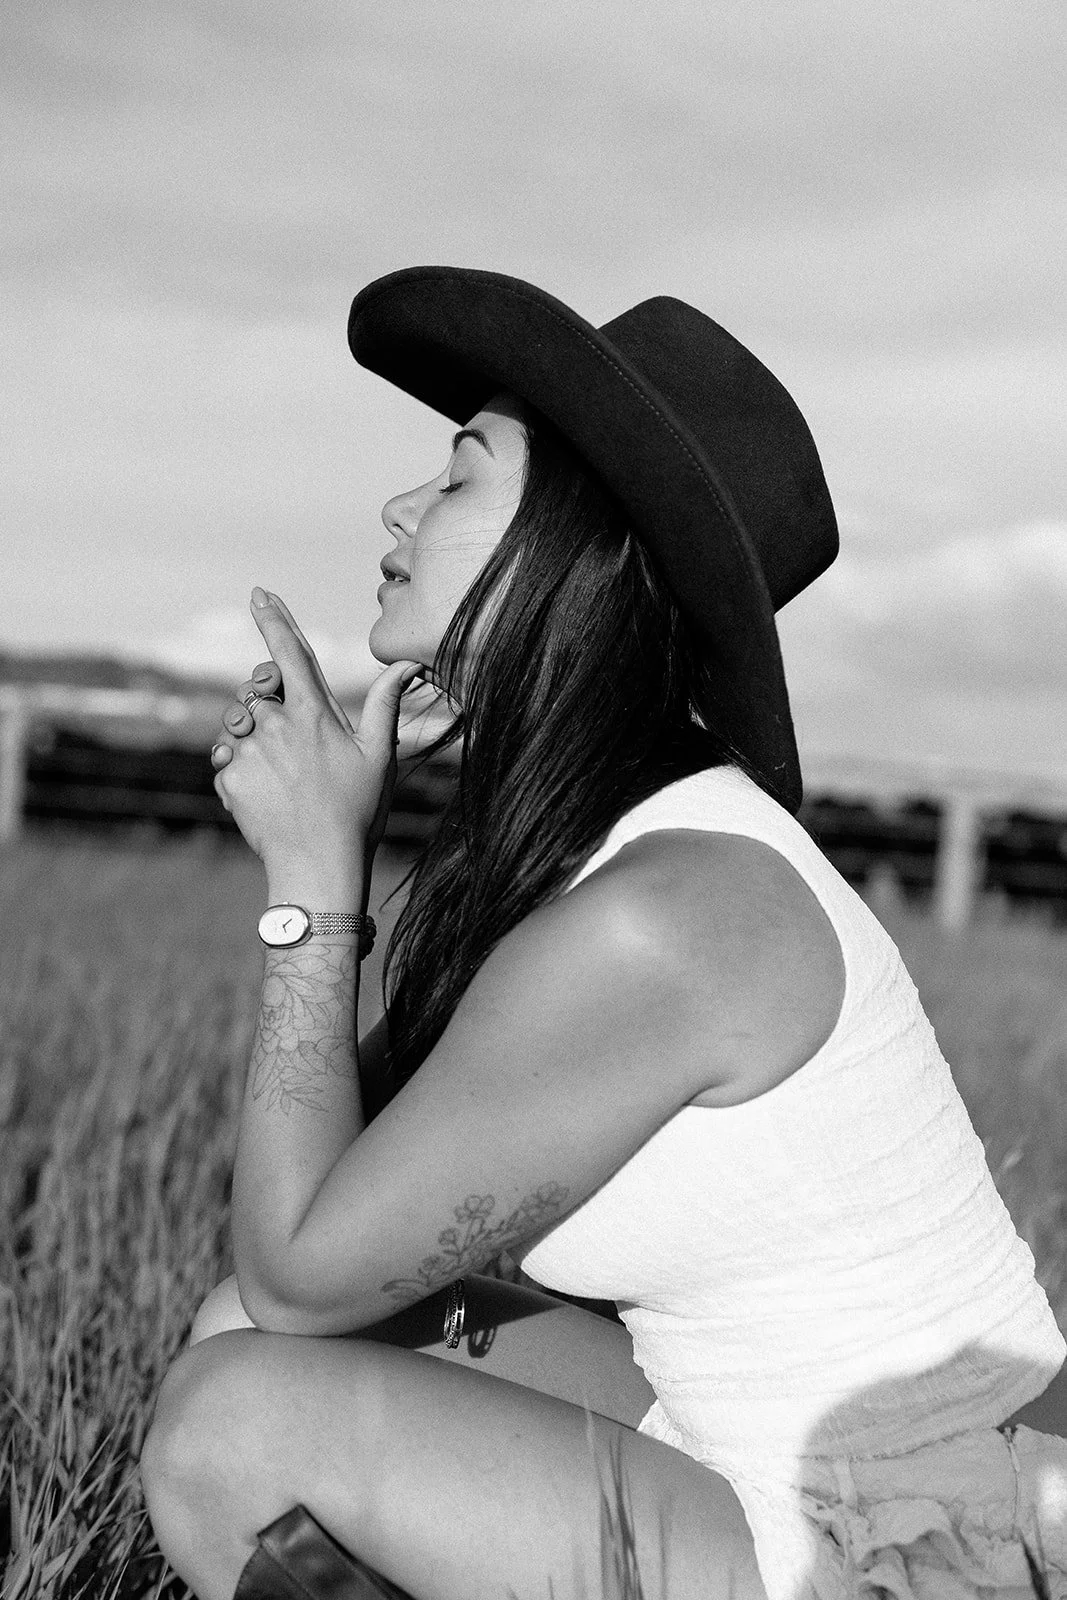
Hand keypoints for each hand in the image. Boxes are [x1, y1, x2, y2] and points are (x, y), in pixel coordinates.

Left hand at [211, 589, 421, 891]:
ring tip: (282, 776)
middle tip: (288, 738)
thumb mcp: (380, 756)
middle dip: (264, 699)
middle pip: (257, 689)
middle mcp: (277, 724)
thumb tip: (408, 664)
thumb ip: (386, 705)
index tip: (259, 594)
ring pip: (237, 724)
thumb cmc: (357, 812)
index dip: (274, 619)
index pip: (290, 653)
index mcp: (314, 713)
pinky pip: (226, 759)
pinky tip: (266, 796)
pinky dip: (240, 770)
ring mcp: (249, 749)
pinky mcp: (229, 775)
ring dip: (251, 738)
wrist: (318, 865)